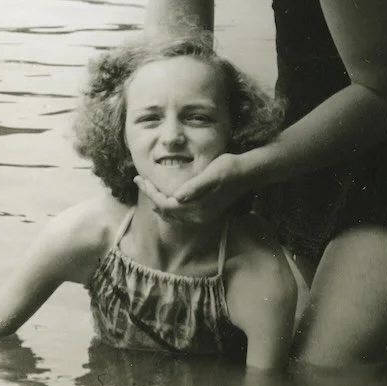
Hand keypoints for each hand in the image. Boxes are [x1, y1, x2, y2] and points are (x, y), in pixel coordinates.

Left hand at [135, 152, 249, 225]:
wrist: (247, 173)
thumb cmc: (229, 168)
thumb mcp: (212, 174)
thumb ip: (195, 187)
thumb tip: (177, 198)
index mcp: (199, 207)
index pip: (165, 204)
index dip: (150, 192)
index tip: (139, 178)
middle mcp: (200, 216)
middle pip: (166, 211)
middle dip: (151, 195)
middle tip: (139, 180)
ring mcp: (202, 217)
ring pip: (171, 215)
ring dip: (157, 202)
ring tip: (147, 187)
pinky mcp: (205, 214)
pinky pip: (179, 215)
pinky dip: (167, 207)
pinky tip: (163, 197)